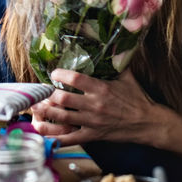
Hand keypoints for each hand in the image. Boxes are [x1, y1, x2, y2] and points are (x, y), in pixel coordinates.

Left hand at [29, 67, 155, 147]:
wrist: (147, 123)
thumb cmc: (137, 98)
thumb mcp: (127, 76)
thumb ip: (116, 61)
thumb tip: (111, 43)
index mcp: (102, 88)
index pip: (75, 79)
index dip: (60, 74)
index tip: (53, 73)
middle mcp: (95, 105)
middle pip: (63, 99)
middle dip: (48, 94)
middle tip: (39, 91)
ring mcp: (92, 122)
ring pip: (62, 117)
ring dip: (45, 112)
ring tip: (34, 107)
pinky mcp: (92, 135)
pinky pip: (69, 137)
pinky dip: (54, 135)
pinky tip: (41, 130)